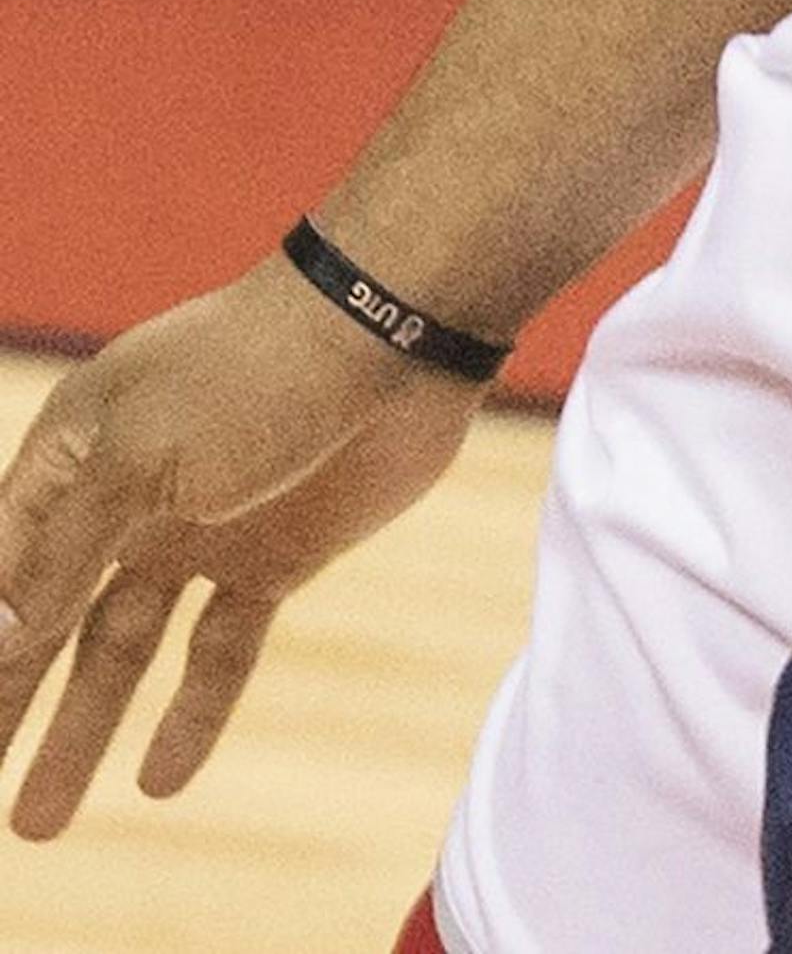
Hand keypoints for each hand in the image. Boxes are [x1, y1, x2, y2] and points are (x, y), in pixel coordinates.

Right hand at [0, 259, 478, 834]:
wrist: (390, 332)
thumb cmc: (248, 371)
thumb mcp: (133, 461)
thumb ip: (61, 555)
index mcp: (74, 449)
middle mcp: (127, 494)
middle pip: (48, 617)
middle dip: (8, 700)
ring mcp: (199, 527)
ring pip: (119, 648)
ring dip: (82, 728)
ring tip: (37, 823)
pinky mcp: (272, 555)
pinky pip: (216, 651)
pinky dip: (190, 714)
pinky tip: (158, 780)